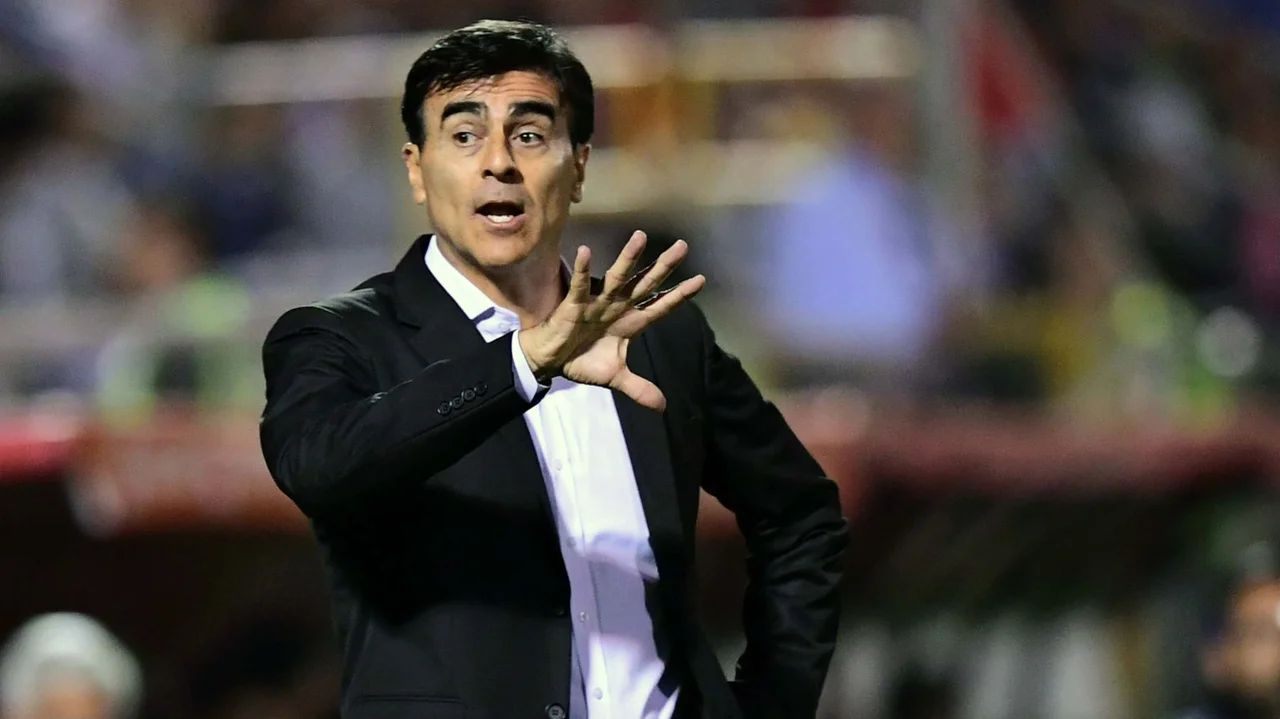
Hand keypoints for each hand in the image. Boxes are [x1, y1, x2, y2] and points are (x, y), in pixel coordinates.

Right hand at [519, 231, 704, 410]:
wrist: (551, 361)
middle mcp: (618, 307)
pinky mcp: (575, 305)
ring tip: (641, 237)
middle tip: (683, 246)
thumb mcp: (615, 378)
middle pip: (645, 284)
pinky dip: (584, 270)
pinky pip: (581, 285)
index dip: (679, 295)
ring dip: (628, 258)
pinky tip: (587, 250)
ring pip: (617, 278)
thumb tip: (663, 407)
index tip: (701, 281)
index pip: (660, 306)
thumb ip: (639, 389)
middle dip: (663, 267)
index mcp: (630, 322)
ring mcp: (598, 303)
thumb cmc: (582, 360)